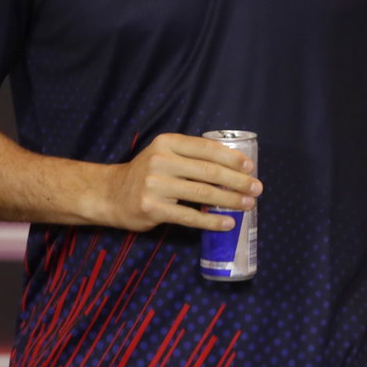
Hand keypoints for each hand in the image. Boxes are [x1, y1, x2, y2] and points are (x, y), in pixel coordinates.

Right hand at [100, 132, 261, 231]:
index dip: (232, 158)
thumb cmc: (146, 174)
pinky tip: (226, 223)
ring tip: (248, 204)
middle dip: (237, 180)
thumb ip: (191, 156)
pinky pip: (189, 216)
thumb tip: (233, 166)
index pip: (206, 148)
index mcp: (167, 143)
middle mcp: (161, 161)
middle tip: (257, 188)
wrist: (110, 194)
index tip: (250, 167)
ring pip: (202, 193)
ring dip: (230, 200)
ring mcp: (155, 185)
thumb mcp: (164, 154)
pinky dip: (211, 220)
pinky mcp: (152, 209)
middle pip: (209, 171)